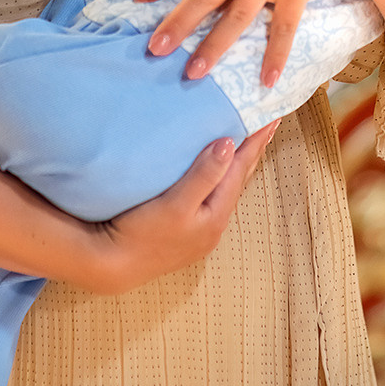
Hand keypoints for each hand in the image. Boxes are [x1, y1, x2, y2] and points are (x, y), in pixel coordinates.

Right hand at [85, 122, 279, 293]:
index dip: (255, 143)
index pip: (240, 170)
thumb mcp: (174, 204)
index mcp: (215, 215)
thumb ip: (203, 175)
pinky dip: (218, 178)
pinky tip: (213, 174)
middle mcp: (213, 225)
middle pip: (237, 180)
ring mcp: (200, 231)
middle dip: (251, 153)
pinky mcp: (185, 232)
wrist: (112, 266)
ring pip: (225, 189)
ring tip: (245, 146)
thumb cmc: (141, 234)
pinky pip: (210, 197)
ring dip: (236, 166)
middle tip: (265, 127)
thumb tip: (229, 144)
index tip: (271, 118)